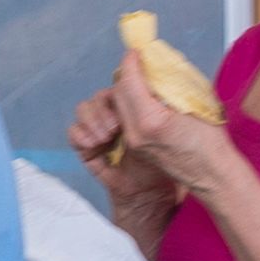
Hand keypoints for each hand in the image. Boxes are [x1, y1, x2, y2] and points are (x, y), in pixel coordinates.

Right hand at [72, 85, 182, 242]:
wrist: (172, 187)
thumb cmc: (185, 153)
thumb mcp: (178, 120)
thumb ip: (165, 96)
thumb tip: (154, 73)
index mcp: (140, 105)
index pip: (119, 83)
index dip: (118, 85)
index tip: (125, 92)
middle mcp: (120, 117)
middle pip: (98, 96)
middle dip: (103, 108)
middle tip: (116, 127)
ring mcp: (104, 133)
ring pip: (83, 110)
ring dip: (92, 120)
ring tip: (108, 135)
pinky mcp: (92, 152)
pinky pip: (74, 134)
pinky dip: (81, 134)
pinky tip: (98, 142)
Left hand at [100, 54, 225, 185]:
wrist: (212, 174)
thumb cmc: (212, 140)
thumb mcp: (196, 105)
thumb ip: (173, 84)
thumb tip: (160, 65)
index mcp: (152, 120)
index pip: (129, 83)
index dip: (131, 63)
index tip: (136, 52)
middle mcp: (136, 132)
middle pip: (118, 93)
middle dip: (127, 74)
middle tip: (140, 63)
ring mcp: (133, 141)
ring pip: (119, 106)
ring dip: (127, 89)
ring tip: (144, 79)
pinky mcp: (135, 146)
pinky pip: (126, 118)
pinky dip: (131, 103)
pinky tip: (146, 98)